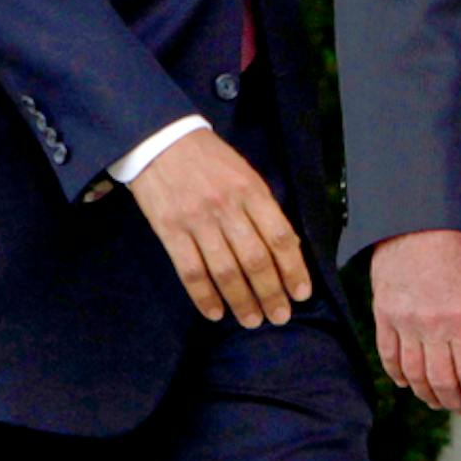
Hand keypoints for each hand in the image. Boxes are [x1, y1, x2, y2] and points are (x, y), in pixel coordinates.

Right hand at [126, 130, 310, 327]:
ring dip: (242, 301)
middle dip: (271, 293)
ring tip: (252, 320)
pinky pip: (191, 271)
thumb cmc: (208, 158)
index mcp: (250, 190)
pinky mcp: (170, 230)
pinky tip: (215, 312)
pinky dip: (204, 297)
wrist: (160, 139)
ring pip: (225, 271)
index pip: (280, 237)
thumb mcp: (243, 172)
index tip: (301, 294)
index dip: (293, 269)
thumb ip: (262, 207)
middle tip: (279, 317)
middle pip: (255, 260)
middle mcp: (227, 207)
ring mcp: (197, 220)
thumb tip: (285, 247)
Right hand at [369, 228, 460, 414]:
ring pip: (413, 374)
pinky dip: (396, 375)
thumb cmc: (452, 253)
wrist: (416, 224)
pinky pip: (388, 354)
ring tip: (435, 401)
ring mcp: (405, 320)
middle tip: (460, 407)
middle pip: (442, 380)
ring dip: (426, 394)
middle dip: (453, 401)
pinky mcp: (383, 313)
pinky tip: (405, 384)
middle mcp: (432, 324)